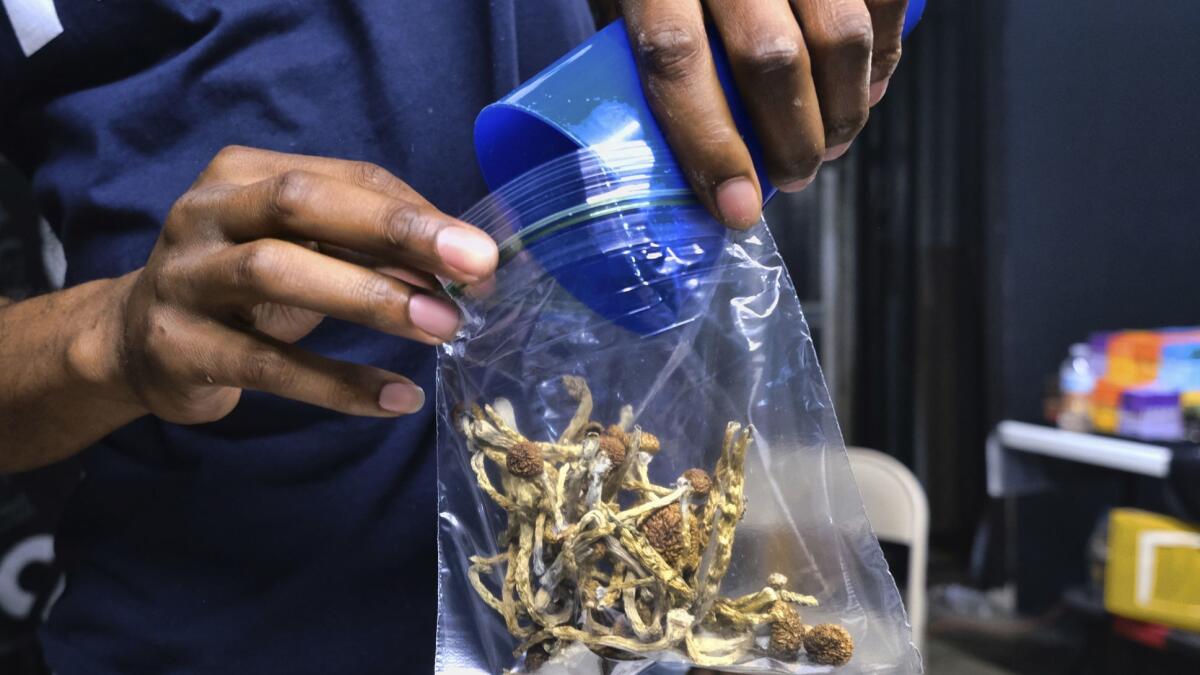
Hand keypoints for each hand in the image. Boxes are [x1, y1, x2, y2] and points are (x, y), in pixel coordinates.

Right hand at [115, 146, 497, 423]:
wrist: (136, 343)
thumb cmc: (242, 287)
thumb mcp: (301, 251)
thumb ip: (367, 249)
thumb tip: (461, 271)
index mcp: (245, 173)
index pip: (346, 177)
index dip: (417, 212)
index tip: (480, 253)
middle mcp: (207, 212)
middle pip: (304, 204)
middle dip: (396, 231)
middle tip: (474, 267)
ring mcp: (184, 277)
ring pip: (276, 272)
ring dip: (370, 298)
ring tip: (441, 327)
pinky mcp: (178, 346)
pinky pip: (267, 364)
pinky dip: (337, 383)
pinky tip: (397, 397)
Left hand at [621, 0, 906, 226]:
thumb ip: (651, 43)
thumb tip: (683, 146)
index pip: (676, 57)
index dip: (708, 143)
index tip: (737, 207)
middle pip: (771, 58)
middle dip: (791, 141)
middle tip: (794, 177)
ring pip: (840, 36)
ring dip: (843, 110)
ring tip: (831, 143)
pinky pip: (883, 1)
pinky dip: (883, 56)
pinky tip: (868, 88)